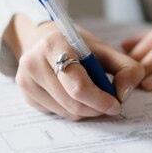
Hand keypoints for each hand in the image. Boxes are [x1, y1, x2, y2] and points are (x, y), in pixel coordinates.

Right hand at [6, 15, 144, 120]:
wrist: (44, 38)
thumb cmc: (77, 45)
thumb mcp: (104, 49)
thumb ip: (125, 68)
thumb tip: (124, 94)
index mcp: (53, 45)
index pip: (78, 85)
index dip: (100, 99)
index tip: (116, 103)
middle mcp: (34, 63)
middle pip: (73, 103)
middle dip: (97, 107)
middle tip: (111, 102)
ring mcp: (26, 81)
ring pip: (67, 113)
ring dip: (87, 110)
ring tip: (94, 96)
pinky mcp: (26, 95)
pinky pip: (58, 114)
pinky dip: (73, 109)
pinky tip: (76, 95)